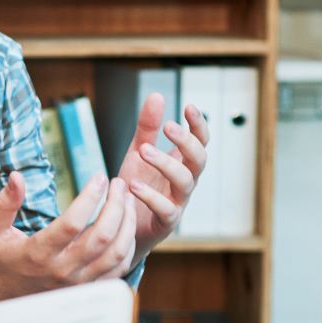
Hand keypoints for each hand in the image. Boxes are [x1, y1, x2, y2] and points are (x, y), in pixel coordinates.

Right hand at [0, 169, 136, 303]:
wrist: (7, 296)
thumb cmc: (1, 258)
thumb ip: (5, 203)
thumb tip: (17, 176)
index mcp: (38, 253)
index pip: (72, 223)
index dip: (90, 197)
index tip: (100, 177)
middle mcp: (62, 270)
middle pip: (102, 236)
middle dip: (116, 205)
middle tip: (119, 184)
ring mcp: (78, 282)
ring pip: (116, 253)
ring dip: (127, 224)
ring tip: (128, 200)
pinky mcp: (89, 288)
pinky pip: (119, 268)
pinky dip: (128, 245)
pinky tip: (126, 226)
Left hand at [117, 93, 209, 260]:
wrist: (121, 227)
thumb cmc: (134, 189)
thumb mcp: (137, 154)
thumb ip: (147, 129)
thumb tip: (157, 95)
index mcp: (180, 163)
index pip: (200, 142)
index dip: (199, 125)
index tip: (188, 107)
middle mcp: (184, 182)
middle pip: (199, 160)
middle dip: (187, 142)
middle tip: (168, 127)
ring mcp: (178, 202)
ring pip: (185, 181)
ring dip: (166, 164)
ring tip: (144, 151)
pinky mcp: (166, 221)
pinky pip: (166, 208)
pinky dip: (151, 196)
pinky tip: (133, 185)